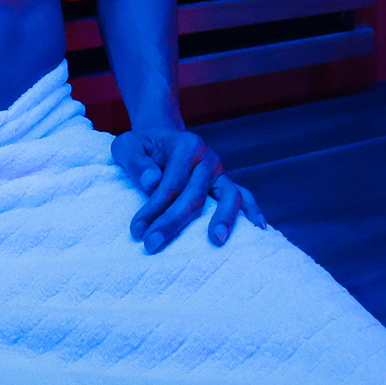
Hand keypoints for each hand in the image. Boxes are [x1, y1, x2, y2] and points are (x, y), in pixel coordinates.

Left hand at [111, 128, 266, 254]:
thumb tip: (151, 181)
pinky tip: (258, 229)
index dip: (153, 208)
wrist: (159, 139)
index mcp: (186, 144)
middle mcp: (207, 157)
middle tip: (152, 245)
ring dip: (223, 218)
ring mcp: (219, 171)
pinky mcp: (224, 183)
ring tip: (216, 240)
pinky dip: (253, 211)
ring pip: (228, 196)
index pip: (170, 183)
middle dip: (173, 222)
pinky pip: (244, 196)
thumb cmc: (141, 147)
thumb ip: (136, 161)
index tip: (136, 231)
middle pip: (195, 195)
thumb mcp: (127, 146)